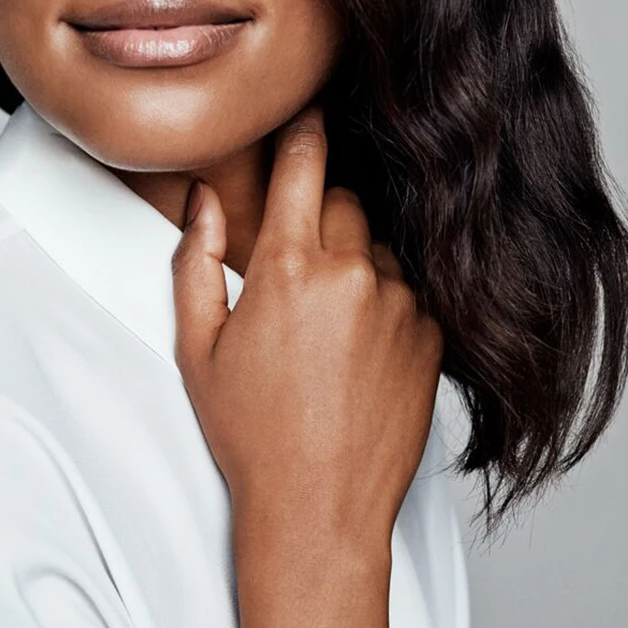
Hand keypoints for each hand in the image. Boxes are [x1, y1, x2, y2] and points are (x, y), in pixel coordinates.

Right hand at [170, 101, 443, 547]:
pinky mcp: (432, 340)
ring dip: (357, 272)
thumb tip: (205, 204)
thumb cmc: (254, 441)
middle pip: (346, 204)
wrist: (319, 510)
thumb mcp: (199, 354)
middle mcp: (355, 276)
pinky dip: (388, 312)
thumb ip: (195, 265)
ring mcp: (402, 307)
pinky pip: (411, 298)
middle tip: (297, 281)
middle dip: (321, 224)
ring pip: (380, 253)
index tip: (308, 117)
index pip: (306, 164)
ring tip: (328, 340)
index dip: (305, 134)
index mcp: (290, 269)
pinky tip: (359, 361)